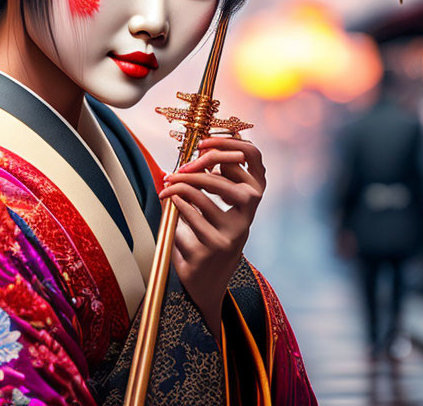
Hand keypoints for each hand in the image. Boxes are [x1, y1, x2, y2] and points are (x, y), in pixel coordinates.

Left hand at [158, 136, 265, 336]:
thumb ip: (215, 180)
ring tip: (168, 184)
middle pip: (222, 178)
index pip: (254, 158)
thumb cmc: (210, 234)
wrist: (207, 281)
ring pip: (200, 197)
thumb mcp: (219, 207)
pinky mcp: (212, 249)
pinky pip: (188, 217)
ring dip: (178, 187)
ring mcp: (230, 235)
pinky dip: (176, 205)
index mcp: (253, 200)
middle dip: (193, 170)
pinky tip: (170, 200)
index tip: (203, 143)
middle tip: (176, 170)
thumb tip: (199, 149)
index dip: (229, 143)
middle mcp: (247, 217)